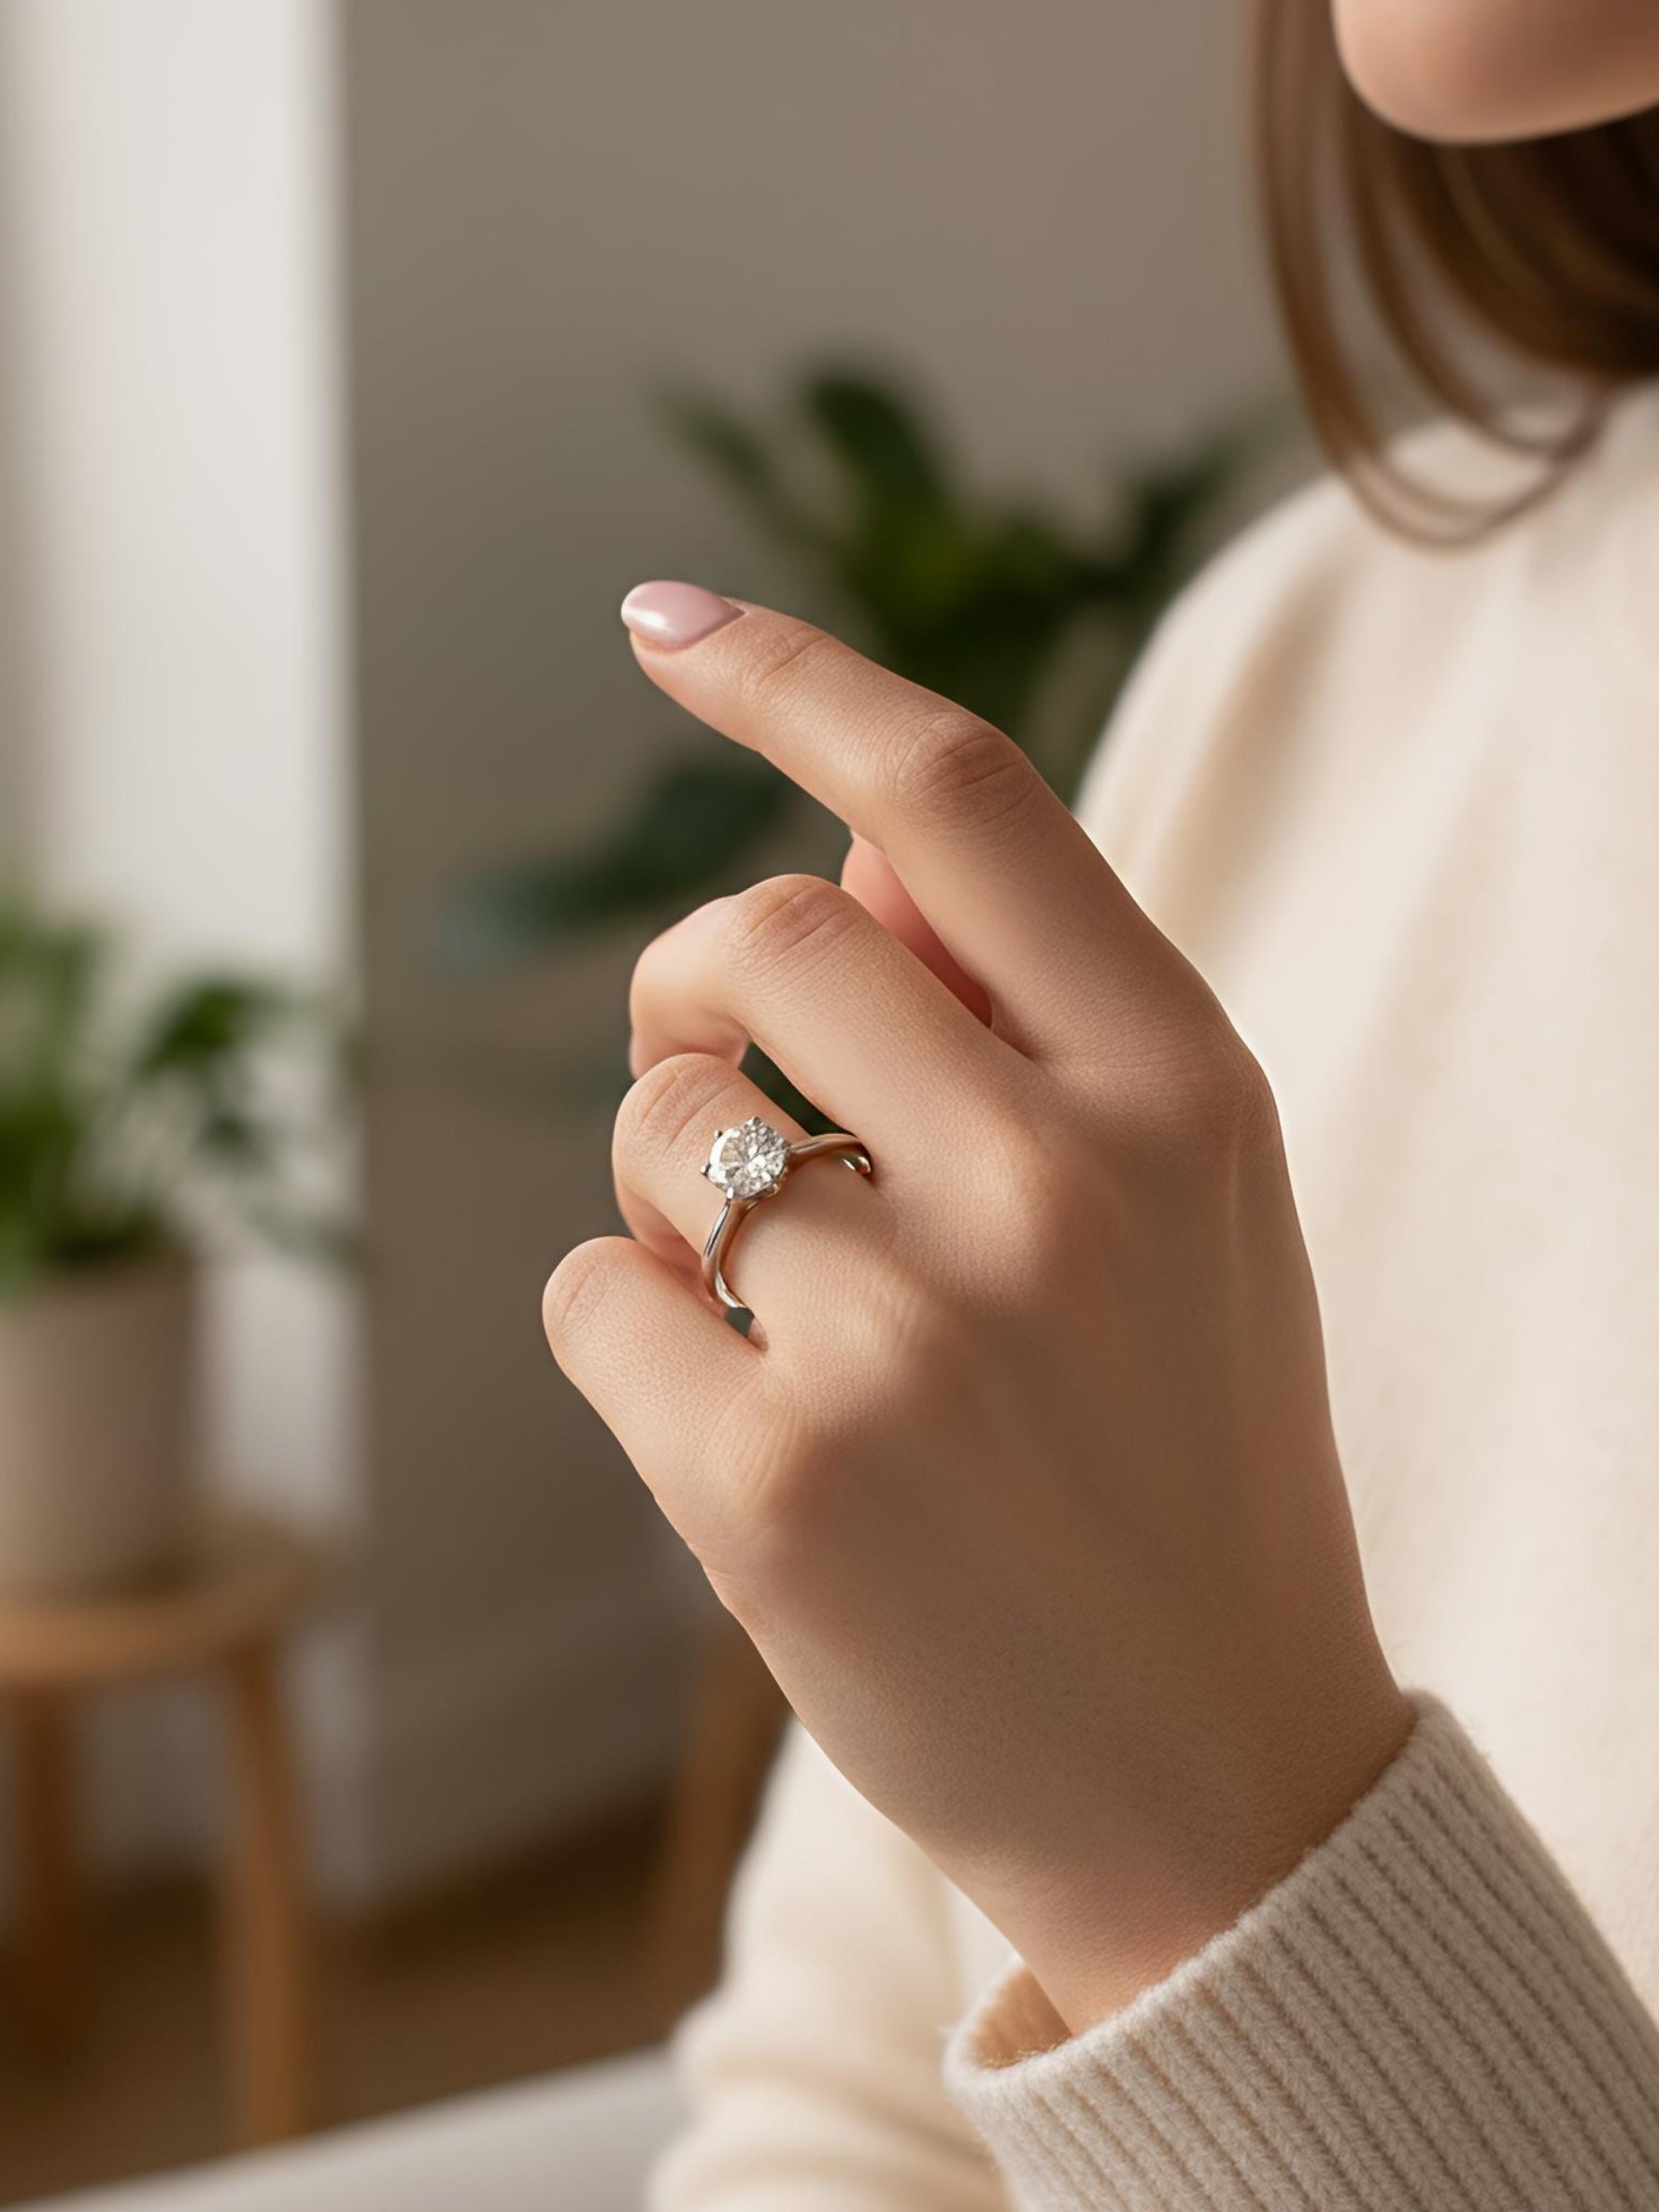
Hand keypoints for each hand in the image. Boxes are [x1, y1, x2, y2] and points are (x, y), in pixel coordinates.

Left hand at [544, 582, 1410, 2032]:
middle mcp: (1057, 1187)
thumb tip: (837, 823)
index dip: (796, 680)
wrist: (1216, 1784)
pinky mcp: (772, 1483)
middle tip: (712, 1070)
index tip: (666, 620)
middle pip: (759, 933)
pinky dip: (629, 1328)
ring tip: (781, 1304)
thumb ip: (1031, 1006)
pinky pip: (588, 1294)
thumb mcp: (1182, 1200)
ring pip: (653, 1124)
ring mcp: (909, 1339)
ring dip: (670, 1185)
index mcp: (1185, 1088)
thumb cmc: (1181, 1451)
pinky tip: (744, 1422)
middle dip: (694, 988)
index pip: (962, 798)